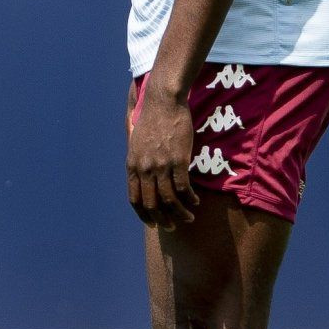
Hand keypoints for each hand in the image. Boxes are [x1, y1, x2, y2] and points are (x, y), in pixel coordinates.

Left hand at [126, 85, 198, 229]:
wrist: (163, 102)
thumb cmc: (152, 119)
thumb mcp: (136, 142)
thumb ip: (138, 159)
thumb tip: (141, 173)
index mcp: (132, 165)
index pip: (134, 199)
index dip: (143, 214)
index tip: (152, 224)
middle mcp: (144, 169)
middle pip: (152, 204)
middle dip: (162, 219)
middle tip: (172, 226)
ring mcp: (160, 166)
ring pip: (169, 200)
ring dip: (179, 213)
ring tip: (188, 218)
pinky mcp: (178, 161)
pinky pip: (184, 188)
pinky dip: (190, 199)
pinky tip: (195, 202)